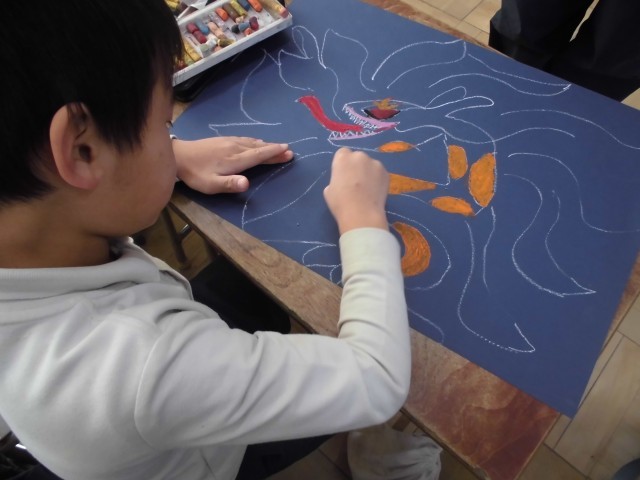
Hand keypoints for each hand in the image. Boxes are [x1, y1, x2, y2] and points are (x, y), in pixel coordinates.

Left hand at [173, 137, 292, 193]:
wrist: (178, 155)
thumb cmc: (195, 174)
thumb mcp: (211, 184)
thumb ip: (229, 184)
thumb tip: (247, 183)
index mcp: (235, 160)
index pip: (258, 155)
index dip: (273, 153)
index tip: (287, 150)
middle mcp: (234, 148)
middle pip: (258, 148)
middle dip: (274, 149)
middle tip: (288, 150)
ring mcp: (228, 142)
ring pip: (251, 142)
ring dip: (265, 144)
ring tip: (276, 146)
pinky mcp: (222, 140)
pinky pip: (244, 139)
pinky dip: (254, 141)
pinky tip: (255, 141)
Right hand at [324, 148, 388, 234]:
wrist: (361, 213)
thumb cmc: (340, 202)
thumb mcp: (329, 190)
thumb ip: (336, 180)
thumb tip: (343, 182)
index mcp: (343, 158)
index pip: (343, 153)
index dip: (343, 163)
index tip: (344, 174)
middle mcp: (359, 156)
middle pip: (357, 157)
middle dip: (357, 166)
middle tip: (356, 182)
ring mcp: (375, 163)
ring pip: (370, 165)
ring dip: (368, 172)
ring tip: (367, 189)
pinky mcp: (386, 172)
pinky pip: (379, 173)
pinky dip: (377, 179)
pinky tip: (375, 192)